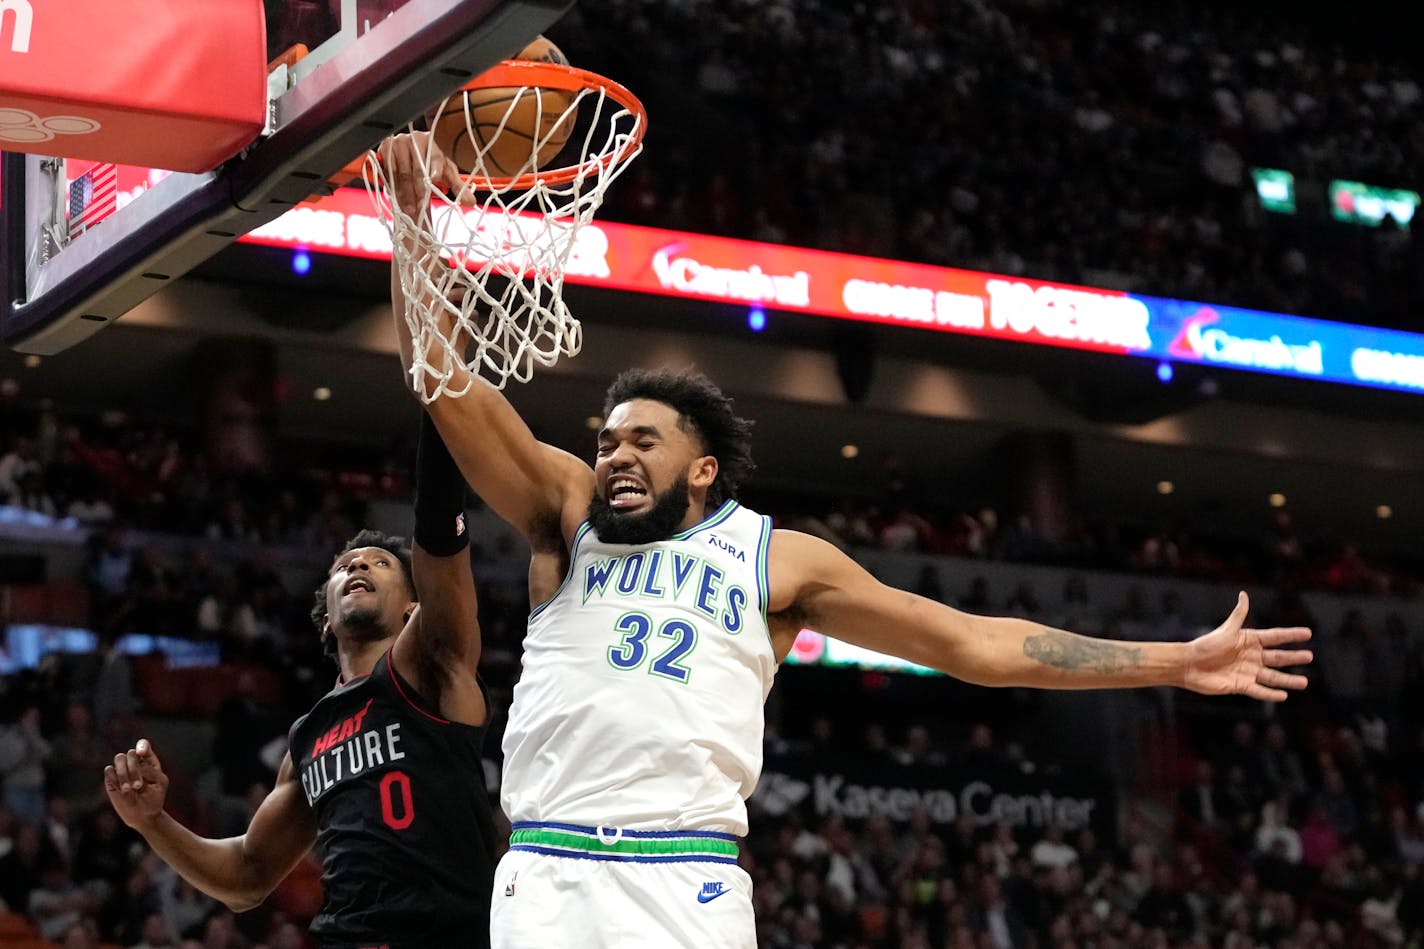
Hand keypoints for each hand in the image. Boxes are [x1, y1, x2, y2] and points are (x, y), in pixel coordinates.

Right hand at [103, 738, 169, 828]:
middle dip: (134, 768)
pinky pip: (109, 770)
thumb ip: (151, 771)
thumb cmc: (154, 798)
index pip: (143, 745)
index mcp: (149, 761)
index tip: (141, 753)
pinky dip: (114, 779)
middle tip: (138, 786)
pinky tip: (121, 789)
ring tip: (128, 789)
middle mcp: (134, 762)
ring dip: (123, 773)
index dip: (142, 746)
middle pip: (131, 753)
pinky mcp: (111, 779)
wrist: (143, 815)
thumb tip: (137, 765)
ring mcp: (122, 769)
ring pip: (119, 758)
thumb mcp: (159, 783)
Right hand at [378, 132, 467, 221]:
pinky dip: (393, 186)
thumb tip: (471, 203)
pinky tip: (396, 197)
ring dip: (405, 193)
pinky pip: (388, 171)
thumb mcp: (446, 175)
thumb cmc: (431, 167)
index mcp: (430, 141)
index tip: (433, 182)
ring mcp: (397, 142)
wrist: (410, 161)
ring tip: (410, 208)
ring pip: (402, 173)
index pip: (434, 158)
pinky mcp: (384, 149)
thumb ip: (458, 188)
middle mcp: (414, 138)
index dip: (434, 171)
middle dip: (419, 191)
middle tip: (420, 207)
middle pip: (417, 169)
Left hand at [1184, 592, 1312, 700]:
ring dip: (1288, 680)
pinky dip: (1271, 694)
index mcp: (1249, 640)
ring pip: (1272, 676)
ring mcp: (1248, 672)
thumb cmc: (1206, 644)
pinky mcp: (1241, 686)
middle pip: (1277, 657)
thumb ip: (1238, 614)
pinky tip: (1284, 695)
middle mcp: (1251, 656)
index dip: (1291, 635)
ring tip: (1304, 682)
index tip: (1308, 633)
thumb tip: (1244, 594)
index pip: (1275, 637)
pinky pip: (1259, 690)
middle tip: (1309, 657)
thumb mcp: (1226, 629)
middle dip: (1293, 658)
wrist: (1188, 665)